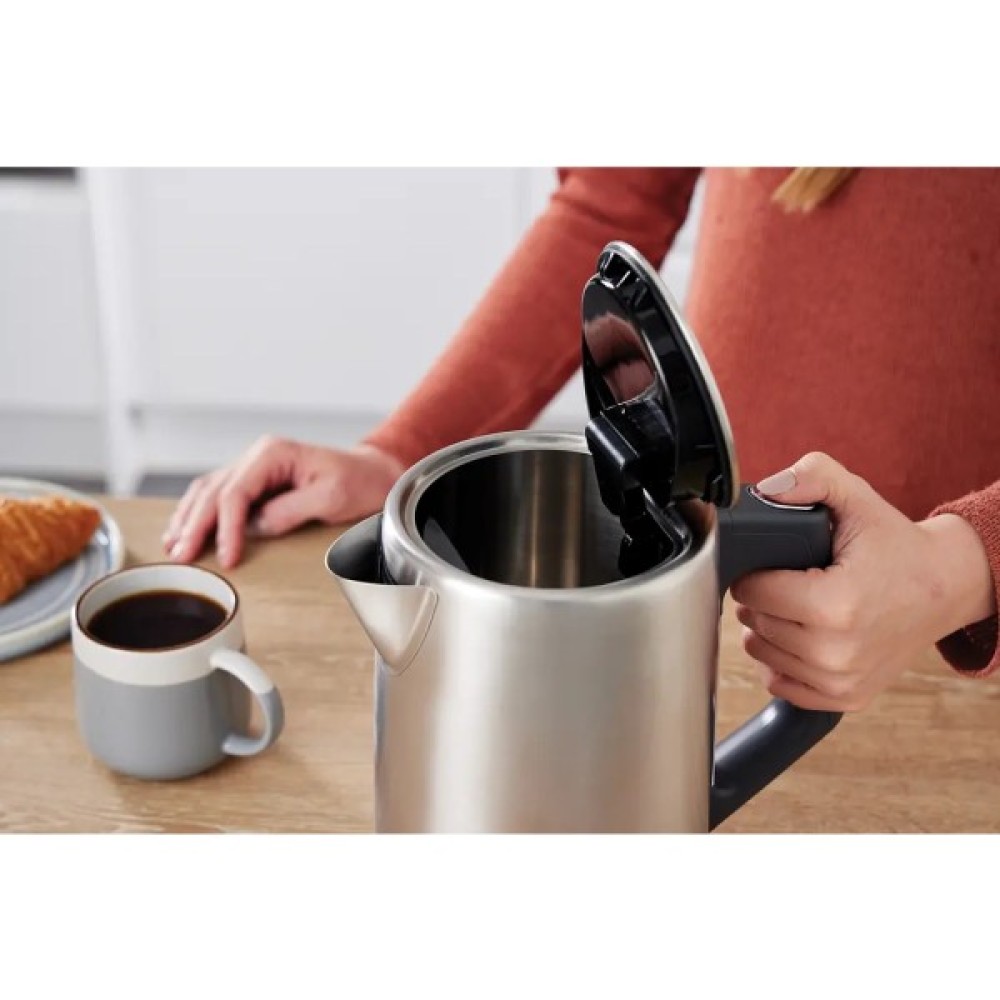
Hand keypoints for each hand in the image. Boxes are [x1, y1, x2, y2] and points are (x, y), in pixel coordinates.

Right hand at [163, 437, 405, 568]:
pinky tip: (185, 529)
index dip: (226, 527)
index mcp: (273, 454)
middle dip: (195, 526)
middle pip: (214, 491)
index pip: (236, 493)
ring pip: (208, 491)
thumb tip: (257, 527)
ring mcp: (254, 468)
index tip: (227, 557)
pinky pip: (218, 495)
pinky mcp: (256, 482)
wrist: (373, 474)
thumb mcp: (332, 496)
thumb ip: (291, 510)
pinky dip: (199, 513)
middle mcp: (257, 456)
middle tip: (182, 557)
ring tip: (174, 547)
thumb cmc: (359, 482)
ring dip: (188, 518)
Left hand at [732, 452, 995, 712]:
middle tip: (786, 581)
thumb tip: (769, 489)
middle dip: (760, 597)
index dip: (752, 572)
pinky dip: (782, 660)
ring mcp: (841, 680)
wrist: (944, 588)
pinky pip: (781, 684)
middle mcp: (837, 651)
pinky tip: (800, 635)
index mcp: (835, 605)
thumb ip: (811, 477)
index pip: (751, 591)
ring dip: (766, 629)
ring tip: (794, 605)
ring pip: (761, 652)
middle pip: (754, 622)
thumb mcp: (856, 498)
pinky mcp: (844, 698)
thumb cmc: (895, 545)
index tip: (772, 564)